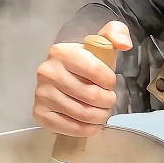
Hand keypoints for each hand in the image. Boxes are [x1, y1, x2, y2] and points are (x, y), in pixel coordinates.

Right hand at [33, 21, 132, 135]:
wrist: (62, 75)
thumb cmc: (86, 60)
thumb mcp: (101, 42)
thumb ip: (117, 33)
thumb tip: (124, 44)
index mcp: (61, 52)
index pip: (97, 71)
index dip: (110, 81)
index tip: (110, 83)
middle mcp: (47, 72)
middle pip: (90, 95)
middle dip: (107, 101)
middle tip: (109, 101)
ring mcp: (41, 94)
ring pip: (82, 113)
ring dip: (99, 116)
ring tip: (102, 112)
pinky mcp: (39, 113)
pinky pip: (69, 128)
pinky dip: (85, 129)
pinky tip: (91, 124)